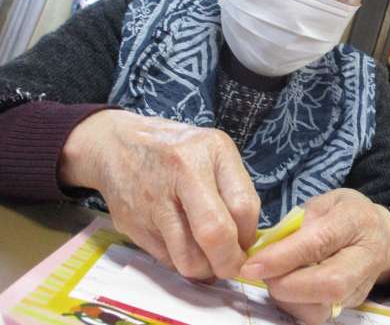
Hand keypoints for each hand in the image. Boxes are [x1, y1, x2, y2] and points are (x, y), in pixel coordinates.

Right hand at [59, 109, 260, 280]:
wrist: (116, 144)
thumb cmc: (177, 149)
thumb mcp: (214, 151)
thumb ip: (235, 189)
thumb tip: (246, 241)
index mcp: (210, 151)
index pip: (243, 207)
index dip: (249, 235)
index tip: (245, 243)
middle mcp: (182, 173)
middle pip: (215, 235)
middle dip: (229, 262)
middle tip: (231, 265)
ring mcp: (154, 201)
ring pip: (189, 259)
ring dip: (205, 269)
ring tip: (208, 258)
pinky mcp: (134, 225)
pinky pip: (167, 260)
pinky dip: (181, 262)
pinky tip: (184, 247)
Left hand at [240, 188, 389, 324]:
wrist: (378, 234)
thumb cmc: (344, 213)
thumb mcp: (322, 203)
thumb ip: (297, 223)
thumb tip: (267, 249)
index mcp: (356, 221)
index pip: (319, 242)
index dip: (283, 257)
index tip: (252, 265)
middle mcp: (365, 258)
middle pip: (329, 285)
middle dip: (287, 285)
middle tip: (261, 273)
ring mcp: (361, 286)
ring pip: (322, 308)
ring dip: (288, 298)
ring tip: (275, 277)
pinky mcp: (352, 305)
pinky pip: (319, 315)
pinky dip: (295, 305)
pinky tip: (288, 286)